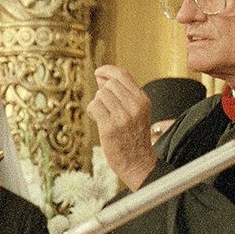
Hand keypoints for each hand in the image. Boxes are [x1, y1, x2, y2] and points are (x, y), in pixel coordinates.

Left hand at [88, 65, 156, 190]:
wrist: (138, 163)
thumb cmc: (133, 138)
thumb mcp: (135, 112)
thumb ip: (120, 94)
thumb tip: (100, 77)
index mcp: (142, 100)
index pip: (123, 75)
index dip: (107, 70)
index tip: (98, 72)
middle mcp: (135, 106)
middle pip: (109, 85)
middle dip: (102, 93)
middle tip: (104, 108)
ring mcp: (123, 116)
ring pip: (100, 95)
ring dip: (97, 104)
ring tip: (103, 116)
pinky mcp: (111, 127)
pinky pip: (94, 107)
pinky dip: (92, 112)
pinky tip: (98, 120)